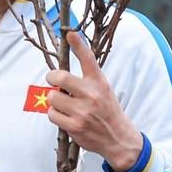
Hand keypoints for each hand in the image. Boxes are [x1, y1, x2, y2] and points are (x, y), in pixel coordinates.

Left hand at [45, 30, 142, 171]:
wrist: (119, 139)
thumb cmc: (107, 111)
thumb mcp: (103, 89)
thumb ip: (85, 80)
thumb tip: (59, 74)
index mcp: (99, 82)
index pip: (88, 59)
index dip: (78, 45)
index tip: (70, 33)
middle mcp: (91, 95)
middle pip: (60, 78)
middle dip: (52, 78)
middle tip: (54, 81)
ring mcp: (82, 112)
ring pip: (52, 98)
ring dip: (54, 101)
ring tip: (65, 105)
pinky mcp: (74, 127)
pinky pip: (52, 114)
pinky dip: (55, 115)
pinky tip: (66, 117)